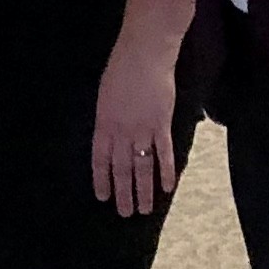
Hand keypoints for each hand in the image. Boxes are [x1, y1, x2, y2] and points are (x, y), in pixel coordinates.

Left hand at [88, 19, 184, 216]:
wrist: (143, 54)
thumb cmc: (121, 69)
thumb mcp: (106, 95)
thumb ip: (108, 118)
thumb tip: (110, 136)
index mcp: (103, 124)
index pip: (100, 160)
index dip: (102, 180)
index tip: (103, 197)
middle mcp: (121, 132)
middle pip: (121, 169)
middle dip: (123, 194)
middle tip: (125, 214)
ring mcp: (142, 130)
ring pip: (142, 167)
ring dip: (143, 191)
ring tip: (145, 210)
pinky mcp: (162, 125)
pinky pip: (164, 153)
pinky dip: (167, 171)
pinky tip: (168, 187)